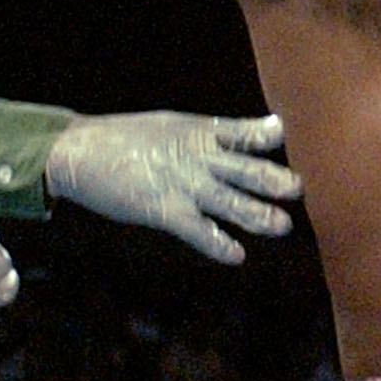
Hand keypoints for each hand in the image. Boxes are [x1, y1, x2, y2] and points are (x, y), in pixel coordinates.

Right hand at [44, 111, 302, 263]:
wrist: (81, 151)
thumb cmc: (130, 137)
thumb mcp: (176, 125)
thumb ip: (215, 132)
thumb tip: (251, 132)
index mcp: (201, 132)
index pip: (246, 133)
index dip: (270, 136)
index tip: (291, 140)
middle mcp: (199, 157)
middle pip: (246, 169)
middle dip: (274, 180)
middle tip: (299, 189)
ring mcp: (183, 184)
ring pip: (230, 202)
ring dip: (257, 215)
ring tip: (282, 226)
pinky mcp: (164, 210)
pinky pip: (198, 231)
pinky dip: (218, 244)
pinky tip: (236, 255)